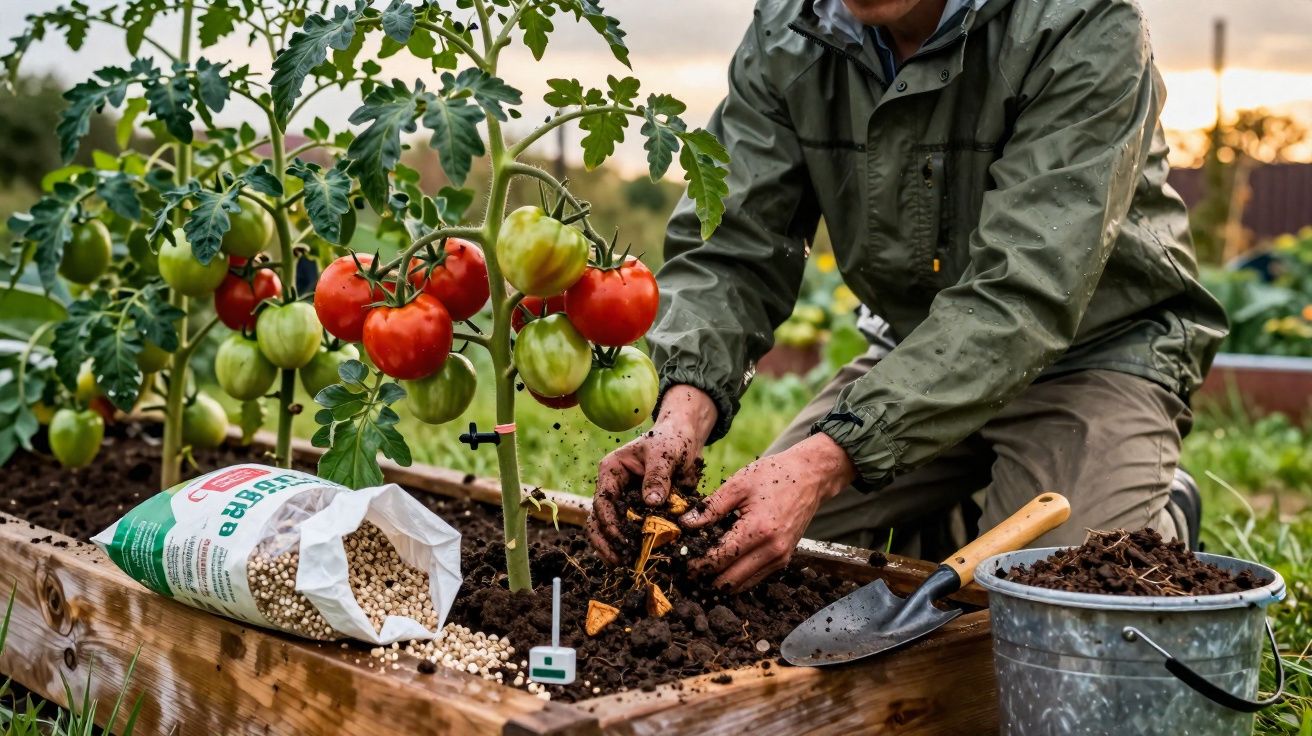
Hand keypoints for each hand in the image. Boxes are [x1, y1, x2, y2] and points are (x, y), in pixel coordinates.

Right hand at [587, 385, 717, 564]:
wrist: (685, 441)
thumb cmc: (671, 441)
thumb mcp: (664, 453)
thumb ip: (658, 476)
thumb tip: (652, 502)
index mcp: (612, 472)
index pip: (602, 502)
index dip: (609, 524)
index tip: (623, 541)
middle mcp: (613, 489)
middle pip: (598, 521)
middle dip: (607, 543)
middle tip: (622, 561)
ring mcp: (624, 503)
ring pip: (608, 531)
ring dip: (616, 549)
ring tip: (629, 565)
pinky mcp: (639, 513)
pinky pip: (630, 533)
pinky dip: (633, 547)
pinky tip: (641, 560)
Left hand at [682, 433, 855, 591]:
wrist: (810, 477)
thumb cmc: (775, 475)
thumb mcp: (739, 484)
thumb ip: (711, 507)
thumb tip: (686, 523)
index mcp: (758, 530)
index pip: (720, 559)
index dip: (698, 564)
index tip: (683, 563)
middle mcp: (772, 550)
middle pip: (730, 580)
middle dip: (706, 577)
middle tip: (688, 571)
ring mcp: (780, 557)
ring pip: (743, 584)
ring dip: (721, 581)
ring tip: (703, 571)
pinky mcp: (784, 559)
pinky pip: (756, 577)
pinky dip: (738, 576)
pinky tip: (724, 566)